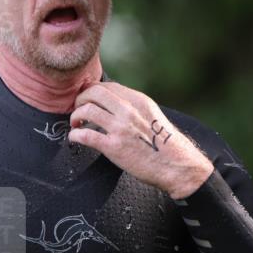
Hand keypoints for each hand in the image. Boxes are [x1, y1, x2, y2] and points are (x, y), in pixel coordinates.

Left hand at [68, 81, 213, 198]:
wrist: (177, 165)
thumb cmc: (165, 144)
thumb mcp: (152, 115)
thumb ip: (134, 107)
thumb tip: (113, 103)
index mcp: (138, 100)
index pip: (108, 86)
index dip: (92, 91)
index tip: (87, 99)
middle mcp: (128, 110)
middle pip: (93, 92)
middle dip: (80, 99)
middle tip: (78, 109)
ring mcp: (120, 128)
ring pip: (87, 110)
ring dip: (75, 116)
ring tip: (76, 123)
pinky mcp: (113, 146)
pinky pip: (85, 135)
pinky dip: (75, 135)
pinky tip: (75, 138)